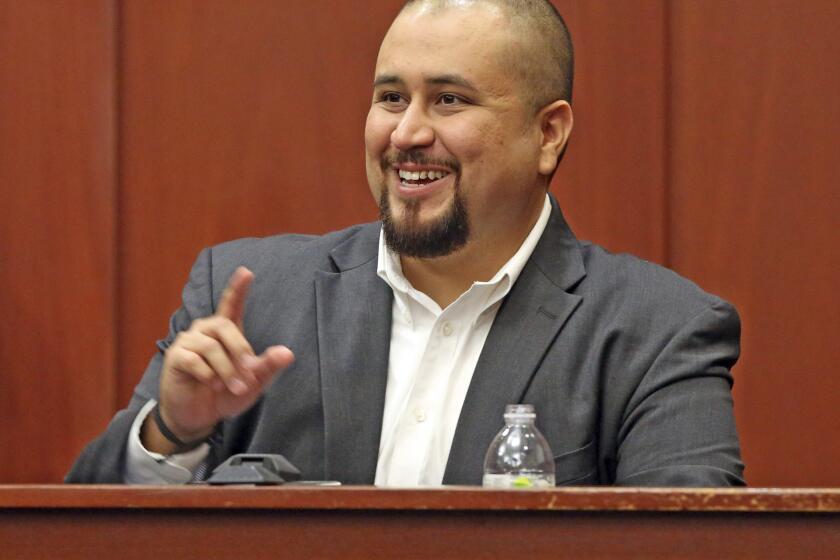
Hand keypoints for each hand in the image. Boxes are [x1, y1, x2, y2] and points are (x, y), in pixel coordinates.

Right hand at [142, 267, 293, 452]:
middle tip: (249, 375)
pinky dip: (208, 374)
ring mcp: (189, 342)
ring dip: (226, 369)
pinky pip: (194, 360)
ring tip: (233, 387)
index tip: (246, 272)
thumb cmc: (225, 394)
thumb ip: (267, 367)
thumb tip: (287, 353)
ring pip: (211, 346)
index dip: (238, 288)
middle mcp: (206, 330)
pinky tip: (211, 384)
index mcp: (226, 331)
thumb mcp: (252, 384)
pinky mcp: (176, 358)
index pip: (232, 304)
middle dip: (240, 350)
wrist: (198, 417)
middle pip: (224, 325)